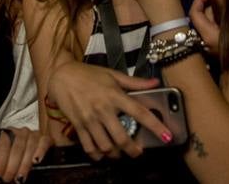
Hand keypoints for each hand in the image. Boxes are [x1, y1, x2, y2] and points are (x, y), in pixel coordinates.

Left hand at [0, 127, 48, 183]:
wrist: (24, 154)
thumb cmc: (9, 154)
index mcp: (8, 132)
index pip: (3, 145)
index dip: (0, 162)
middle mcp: (21, 132)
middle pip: (17, 147)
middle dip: (12, 166)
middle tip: (8, 179)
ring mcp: (34, 134)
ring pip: (30, 146)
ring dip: (24, 164)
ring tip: (20, 178)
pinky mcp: (46, 139)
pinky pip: (44, 142)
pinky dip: (40, 151)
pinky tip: (36, 161)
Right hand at [43, 62, 171, 159]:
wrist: (61, 75)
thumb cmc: (89, 74)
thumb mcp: (113, 74)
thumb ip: (135, 82)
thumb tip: (156, 82)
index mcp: (115, 95)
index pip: (140, 113)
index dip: (155, 126)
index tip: (167, 136)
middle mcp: (103, 109)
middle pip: (122, 137)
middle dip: (133, 150)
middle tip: (138, 152)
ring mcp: (89, 119)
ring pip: (106, 146)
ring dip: (116, 154)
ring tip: (120, 153)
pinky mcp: (78, 126)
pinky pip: (89, 147)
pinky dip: (97, 155)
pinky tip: (103, 154)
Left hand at [189, 0, 228, 69]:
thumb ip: (222, 0)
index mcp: (207, 37)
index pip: (194, 14)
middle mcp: (206, 45)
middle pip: (199, 19)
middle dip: (207, 4)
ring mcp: (213, 48)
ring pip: (207, 24)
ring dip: (213, 11)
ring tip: (224, 1)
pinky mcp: (221, 48)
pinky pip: (213, 30)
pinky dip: (217, 20)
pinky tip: (228, 13)